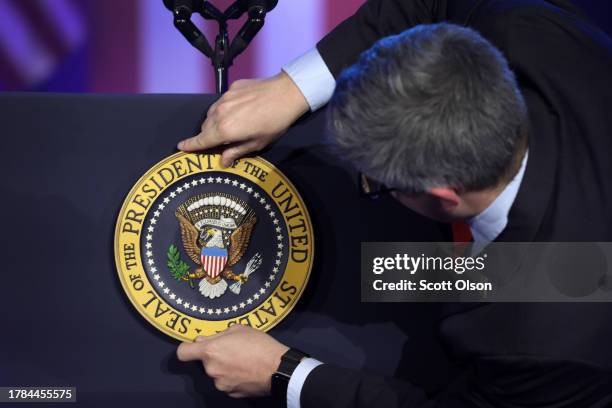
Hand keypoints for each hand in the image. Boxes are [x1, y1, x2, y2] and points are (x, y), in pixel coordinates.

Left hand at [176, 324, 288, 397]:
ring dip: (224, 367)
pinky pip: (227, 383)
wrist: (278, 368)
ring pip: (217, 373)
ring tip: (243, 361)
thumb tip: (204, 340)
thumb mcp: (239, 329)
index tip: (195, 346)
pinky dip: (233, 378)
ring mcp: (220, 384)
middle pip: (205, 362)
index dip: (187, 348)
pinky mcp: (231, 393)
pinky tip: (246, 371)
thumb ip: (218, 335)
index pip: (183, 353)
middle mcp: (211, 370)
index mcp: (210, 351)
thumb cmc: (259, 344)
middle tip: (232, 349)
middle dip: (215, 356)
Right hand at [178, 71, 309, 166]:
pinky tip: (240, 111)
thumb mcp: (257, 143)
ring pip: (211, 113)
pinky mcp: (232, 88)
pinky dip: (225, 109)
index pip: (201, 140)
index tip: (181, 147)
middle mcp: (220, 113)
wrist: (286, 94)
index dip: (190, 145)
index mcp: (225, 130)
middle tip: (221, 141)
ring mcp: (225, 99)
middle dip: (208, 136)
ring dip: (215, 122)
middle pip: (204, 127)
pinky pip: (222, 102)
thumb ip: (236, 151)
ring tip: (231, 126)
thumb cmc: (275, 123)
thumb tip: (223, 161)